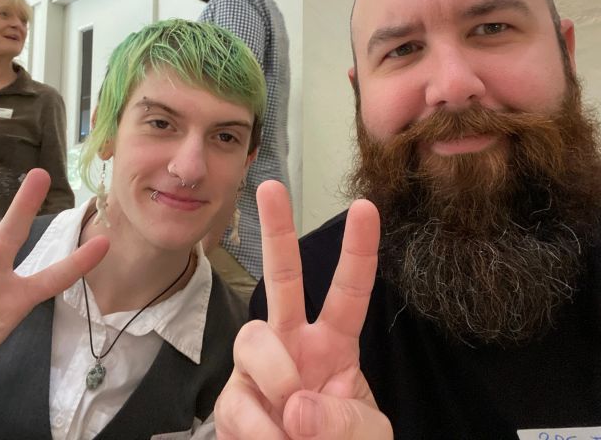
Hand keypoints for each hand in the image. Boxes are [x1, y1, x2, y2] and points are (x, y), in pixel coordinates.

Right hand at [214, 181, 392, 438]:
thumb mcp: (367, 436)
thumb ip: (344, 420)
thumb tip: (295, 402)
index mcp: (334, 344)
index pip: (348, 292)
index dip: (358, 252)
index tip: (365, 208)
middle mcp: (292, 345)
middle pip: (282, 279)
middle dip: (277, 232)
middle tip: (271, 186)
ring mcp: (258, 371)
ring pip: (253, 337)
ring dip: (275, 374)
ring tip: (292, 419)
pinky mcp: (233, 403)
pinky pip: (236, 400)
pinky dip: (258, 427)